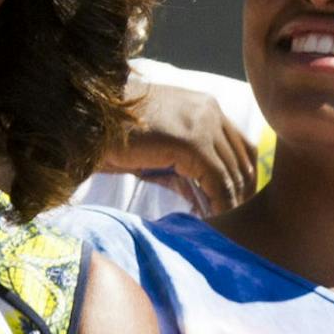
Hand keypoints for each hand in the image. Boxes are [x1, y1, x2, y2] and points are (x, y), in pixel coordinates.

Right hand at [95, 67, 258, 214]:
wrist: (89, 118)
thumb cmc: (114, 135)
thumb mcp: (158, 150)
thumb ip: (183, 166)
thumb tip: (200, 196)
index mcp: (205, 107)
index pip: (241, 147)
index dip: (241, 179)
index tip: (234, 206)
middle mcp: (210, 110)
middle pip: (244, 160)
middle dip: (240, 195)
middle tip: (232, 223)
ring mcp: (203, 124)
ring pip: (233, 173)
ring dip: (230, 204)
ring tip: (221, 227)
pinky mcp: (193, 142)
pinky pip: (218, 181)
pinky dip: (218, 204)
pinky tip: (209, 220)